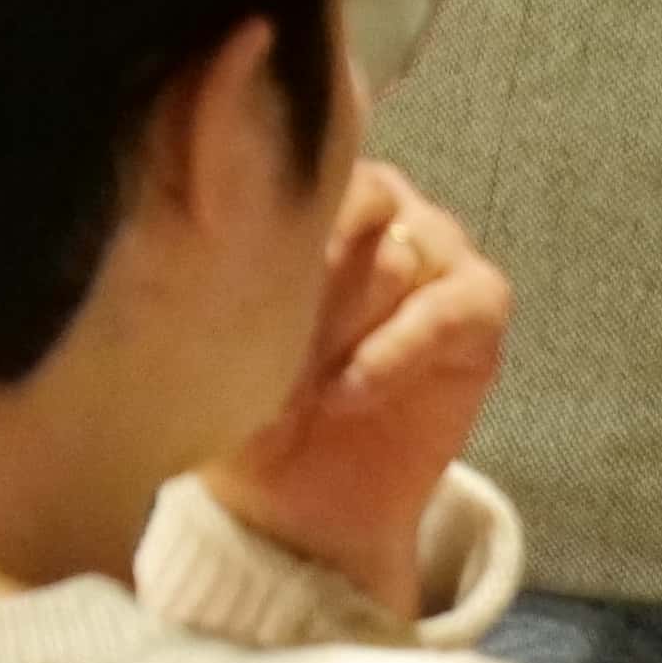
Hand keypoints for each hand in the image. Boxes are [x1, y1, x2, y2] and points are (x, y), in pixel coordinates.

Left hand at [200, 161, 507, 617]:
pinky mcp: (478, 304)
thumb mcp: (202, 347)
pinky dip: (395, 350)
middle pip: (365, 195)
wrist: (301, 502)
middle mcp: (380, 209)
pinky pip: (449, 306)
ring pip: (403, 252)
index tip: (227, 259)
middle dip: (313, 264)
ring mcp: (436, 249)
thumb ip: (204, 289)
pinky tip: (346, 392)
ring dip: (343, 318)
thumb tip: (183, 251)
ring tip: (294, 380)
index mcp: (308, 200)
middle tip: (264, 322)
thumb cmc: (238, 405)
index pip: (304, 160)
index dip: (271, 204)